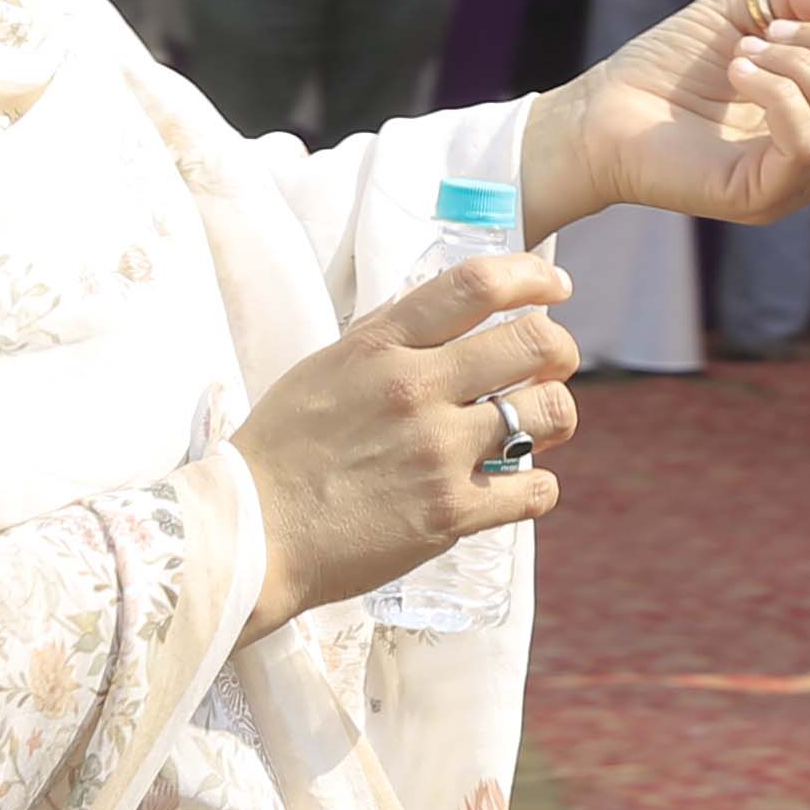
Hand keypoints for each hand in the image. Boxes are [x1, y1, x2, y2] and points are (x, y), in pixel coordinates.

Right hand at [229, 252, 577, 641]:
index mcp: (380, 347)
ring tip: (533, 428)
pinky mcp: (450, 513)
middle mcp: (414, 389)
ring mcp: (437, 452)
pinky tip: (512, 486)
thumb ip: (386, 334)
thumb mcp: (324, 367)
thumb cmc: (282, 451)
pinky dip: (535, 487)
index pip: (476, 285)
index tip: (553, 286)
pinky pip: (536, 489)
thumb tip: (445, 306)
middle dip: (558, 349)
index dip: (532, 276)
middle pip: (534, 342)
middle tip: (550, 366)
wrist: (250, 533)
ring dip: (553, 416)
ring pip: (550, 412)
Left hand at [522, 0, 809, 234]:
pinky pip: (809, 143)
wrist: (602, 108)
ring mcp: (796, 181)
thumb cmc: (670, 63)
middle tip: (774, 32)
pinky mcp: (762, 196)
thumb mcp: (744, 7)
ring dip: (805, 65)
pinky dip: (780, 91)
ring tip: (745, 54)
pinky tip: (738, 73)